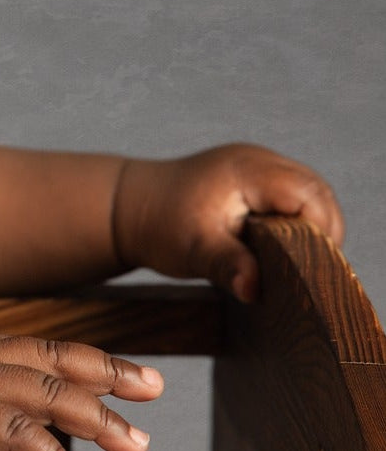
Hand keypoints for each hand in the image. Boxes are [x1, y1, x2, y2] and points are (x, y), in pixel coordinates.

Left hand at [112, 144, 343, 302]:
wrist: (130, 206)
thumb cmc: (158, 224)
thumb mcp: (192, 250)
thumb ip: (228, 266)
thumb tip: (254, 289)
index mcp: (247, 170)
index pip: (310, 196)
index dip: (319, 233)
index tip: (308, 267)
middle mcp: (259, 160)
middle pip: (317, 192)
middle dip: (320, 231)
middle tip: (304, 269)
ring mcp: (258, 165)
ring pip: (309, 193)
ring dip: (309, 226)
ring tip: (291, 260)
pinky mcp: (256, 177)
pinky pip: (293, 195)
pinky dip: (295, 220)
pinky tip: (280, 246)